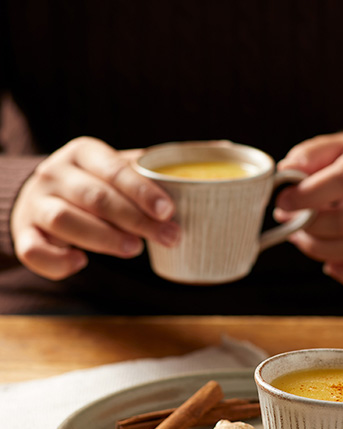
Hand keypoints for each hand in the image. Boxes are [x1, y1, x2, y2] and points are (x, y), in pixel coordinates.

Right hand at [11, 136, 179, 279]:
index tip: (169, 211)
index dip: (143, 192)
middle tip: (171, 238)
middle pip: (97, 198)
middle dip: (137, 220)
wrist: (43, 197)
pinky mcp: (25, 233)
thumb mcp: (119, 170)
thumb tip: (220, 153)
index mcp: (85, 153)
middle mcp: (57, 174)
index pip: (115, 171)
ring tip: (135, 250)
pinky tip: (81, 263)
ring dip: (103, 238)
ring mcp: (37, 203)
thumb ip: (154, 169)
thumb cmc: (97, 185)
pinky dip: (57, 260)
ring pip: (66, 220)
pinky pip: (34, 249)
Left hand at [275, 132, 342, 290]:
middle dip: (310, 227)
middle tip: (290, 222)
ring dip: (320, 250)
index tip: (283, 202)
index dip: (306, 196)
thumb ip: (310, 155)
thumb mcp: (338, 146)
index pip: (342, 180)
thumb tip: (285, 173)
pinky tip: (331, 266)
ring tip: (302, 239)